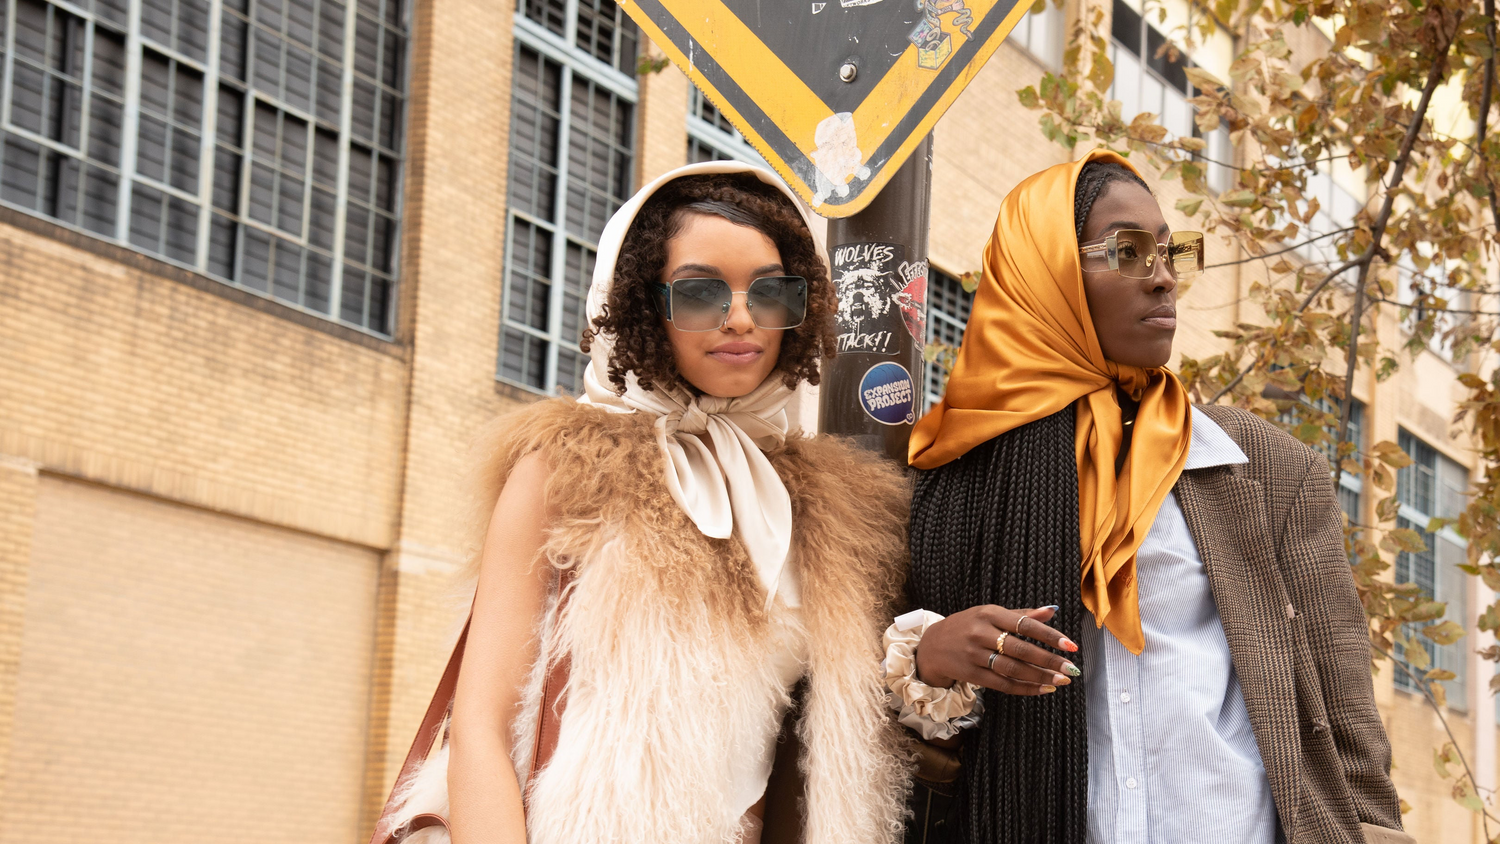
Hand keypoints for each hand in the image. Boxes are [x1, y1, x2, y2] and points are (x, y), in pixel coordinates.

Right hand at [914, 605, 1079, 695]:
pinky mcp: (971, 674)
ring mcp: (974, 655)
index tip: (1070, 645)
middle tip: (1071, 668)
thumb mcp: (989, 614)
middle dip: (1048, 660)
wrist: (931, 646)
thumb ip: (1021, 615)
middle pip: (1020, 649)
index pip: (1024, 624)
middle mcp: (981, 633)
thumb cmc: (967, 626)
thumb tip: (1051, 611)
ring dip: (1040, 677)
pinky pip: (1002, 684)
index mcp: (988, 613)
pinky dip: (1024, 688)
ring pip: (1013, 669)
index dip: (1049, 635)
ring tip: (1061, 680)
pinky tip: (1042, 689)